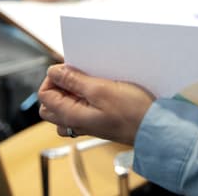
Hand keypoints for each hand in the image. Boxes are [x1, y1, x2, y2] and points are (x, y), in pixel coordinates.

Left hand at [38, 65, 154, 145]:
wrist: (153, 128)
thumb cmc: (132, 112)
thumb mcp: (101, 89)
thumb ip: (74, 81)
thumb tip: (54, 72)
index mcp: (70, 116)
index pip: (44, 95)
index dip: (53, 78)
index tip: (70, 69)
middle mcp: (74, 123)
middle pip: (50, 103)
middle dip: (59, 85)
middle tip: (77, 74)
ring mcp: (85, 124)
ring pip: (64, 108)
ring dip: (70, 93)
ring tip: (87, 82)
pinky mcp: (96, 122)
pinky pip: (79, 110)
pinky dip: (82, 99)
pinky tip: (98, 91)